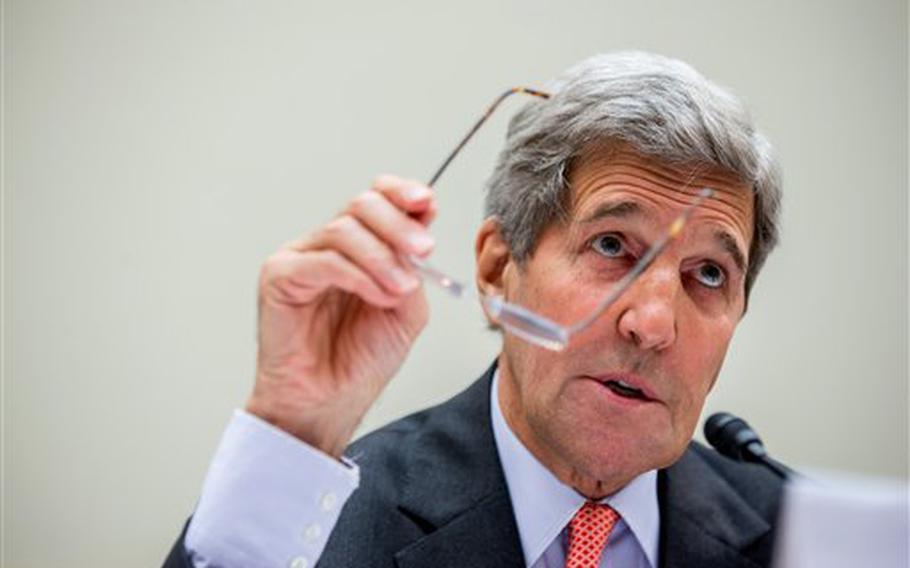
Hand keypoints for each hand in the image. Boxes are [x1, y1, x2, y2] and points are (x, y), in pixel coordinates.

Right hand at [246, 175, 436, 457]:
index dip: (402, 193)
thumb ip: (413, 268)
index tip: (427, 204)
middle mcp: (328, 246)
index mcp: (361, 247)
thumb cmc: (361, 361)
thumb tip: (420, 230)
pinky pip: (325, 260)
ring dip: (382, 258)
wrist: (331, 403)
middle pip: (362, 204)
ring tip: (399, 290)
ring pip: (344, 229)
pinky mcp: (279, 275)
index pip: (377, 198)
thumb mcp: (407, 308)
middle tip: (423, 250)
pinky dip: (359, 275)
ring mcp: (302, 257)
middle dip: (399, 224)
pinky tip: (377, 296)